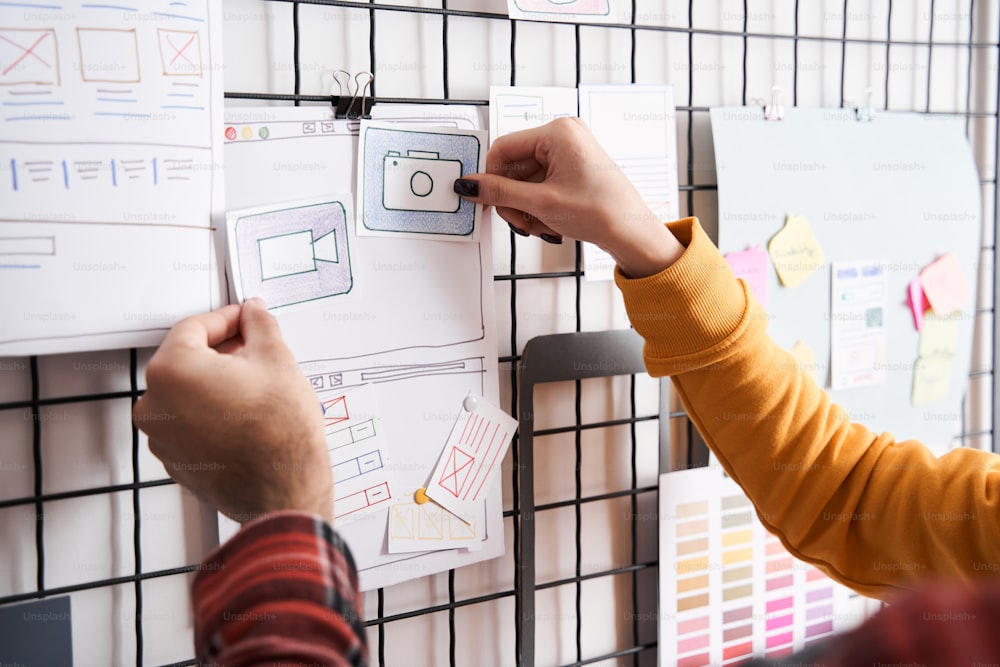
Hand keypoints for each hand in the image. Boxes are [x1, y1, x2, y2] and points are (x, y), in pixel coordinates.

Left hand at [133, 298, 331, 523]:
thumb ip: (259, 326)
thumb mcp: (278, 360)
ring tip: (255, 387)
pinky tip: (245, 415)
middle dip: (221, 352)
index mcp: (173, 371)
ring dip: (216, 384)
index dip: (226, 319)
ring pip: (187, 394)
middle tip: (254, 350)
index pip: (194, 327)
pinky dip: (212, 413)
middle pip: (187, 361)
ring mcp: (162, 437)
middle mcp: (156, 404)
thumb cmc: (280, 434)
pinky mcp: (176, 461)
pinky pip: (190, 424)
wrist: (286, 491)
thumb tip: (254, 314)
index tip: (245, 320)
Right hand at [454, 116, 684, 277]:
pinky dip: (538, 206)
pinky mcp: (572, 169)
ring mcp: (568, 153)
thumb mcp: (541, 203)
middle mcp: (563, 136)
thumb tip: (469, 185)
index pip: (504, 148)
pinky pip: (540, 185)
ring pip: (525, 180)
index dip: (491, 177)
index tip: (484, 200)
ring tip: (537, 227)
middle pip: (513, 166)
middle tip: (519, 223)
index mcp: (557, 131)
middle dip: (512, 199)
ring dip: (525, 207)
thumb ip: (499, 192)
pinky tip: (547, 224)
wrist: (632, 232)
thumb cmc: (600, 211)